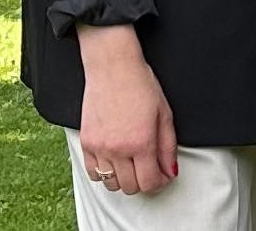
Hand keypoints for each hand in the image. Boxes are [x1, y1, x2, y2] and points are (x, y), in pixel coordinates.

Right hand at [76, 26, 177, 194]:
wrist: (113, 68)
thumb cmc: (141, 85)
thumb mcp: (165, 115)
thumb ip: (168, 147)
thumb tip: (169, 171)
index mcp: (141, 142)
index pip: (149, 182)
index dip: (160, 183)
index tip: (163, 176)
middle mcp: (118, 149)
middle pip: (130, 187)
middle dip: (144, 182)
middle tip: (150, 170)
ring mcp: (99, 148)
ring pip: (110, 184)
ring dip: (124, 179)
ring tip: (132, 165)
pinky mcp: (86, 143)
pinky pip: (93, 173)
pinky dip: (104, 173)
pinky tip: (114, 161)